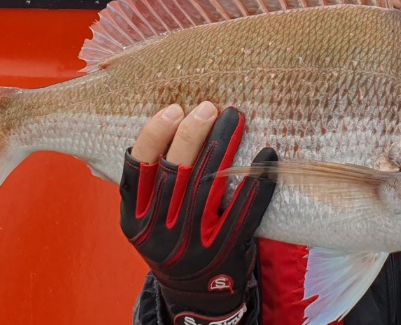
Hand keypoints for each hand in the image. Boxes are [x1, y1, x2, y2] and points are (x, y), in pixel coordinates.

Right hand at [121, 103, 277, 324]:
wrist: (195, 294)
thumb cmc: (172, 239)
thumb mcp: (147, 218)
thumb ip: (149, 183)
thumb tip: (168, 120)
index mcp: (135, 219)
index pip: (138, 170)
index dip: (154, 136)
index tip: (173, 109)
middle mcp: (159, 233)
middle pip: (175, 174)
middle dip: (192, 135)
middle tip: (208, 106)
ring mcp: (191, 244)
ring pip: (207, 188)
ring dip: (222, 147)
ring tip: (234, 117)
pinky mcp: (224, 251)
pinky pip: (242, 213)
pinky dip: (256, 183)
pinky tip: (266, 155)